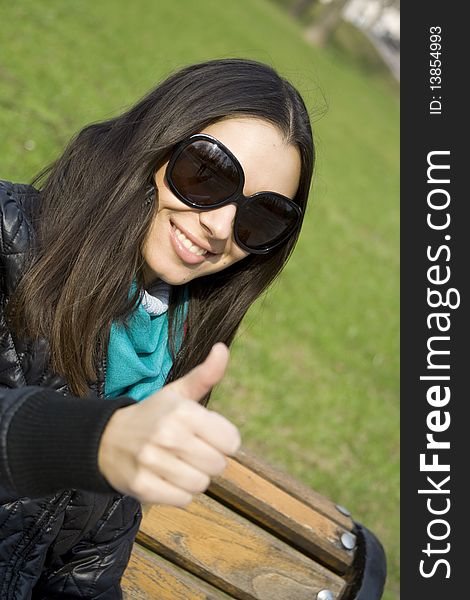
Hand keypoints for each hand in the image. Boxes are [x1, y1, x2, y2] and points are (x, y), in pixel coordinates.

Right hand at [97, 343, 239, 505]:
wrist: (106, 439)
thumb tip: (223, 348)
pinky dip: (179, 493)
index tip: (206, 435)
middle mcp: (168, 435)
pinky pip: (183, 500)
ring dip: (194, 478)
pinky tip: (166, 477)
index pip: (231, 441)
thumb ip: (205, 374)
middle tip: (190, 450)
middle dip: (209, 460)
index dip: (222, 440)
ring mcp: (153, 462)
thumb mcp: (178, 392)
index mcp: (182, 411)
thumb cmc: (152, 415)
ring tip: (178, 464)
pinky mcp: (143, 487)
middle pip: (218, 465)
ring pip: (201, 485)